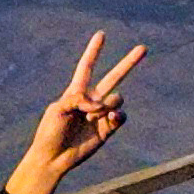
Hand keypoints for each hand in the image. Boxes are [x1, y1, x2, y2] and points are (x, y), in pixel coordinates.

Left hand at [10, 26, 149, 193]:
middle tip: (143, 48)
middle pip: (114, 77)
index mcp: (75, 92)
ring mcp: (101, 114)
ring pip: (117, 98)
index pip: (87, 67)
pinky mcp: (108, 129)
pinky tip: (110, 118)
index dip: (94, 51)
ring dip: (108, 104)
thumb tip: (99, 103)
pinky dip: (117, 115)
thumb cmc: (49, 133)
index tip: (101, 34)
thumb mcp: (57, 110)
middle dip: (128, 63)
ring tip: (95, 115)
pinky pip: (121, 116)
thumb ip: (77, 99)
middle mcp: (91, 100)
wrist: (53, 158)